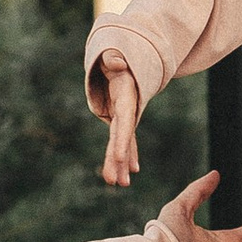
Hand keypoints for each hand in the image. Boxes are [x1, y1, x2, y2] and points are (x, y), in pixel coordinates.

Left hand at [98, 62, 141, 187]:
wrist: (124, 64)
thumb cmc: (115, 58)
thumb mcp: (113, 56)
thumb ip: (113, 59)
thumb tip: (117, 62)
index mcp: (127, 98)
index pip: (124, 122)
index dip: (122, 140)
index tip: (118, 157)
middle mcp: (128, 112)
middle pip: (123, 139)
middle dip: (121, 161)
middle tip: (119, 183)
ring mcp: (125, 118)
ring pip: (122, 144)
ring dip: (120, 165)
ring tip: (119, 184)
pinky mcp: (120, 121)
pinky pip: (121, 142)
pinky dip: (123, 157)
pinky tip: (126, 173)